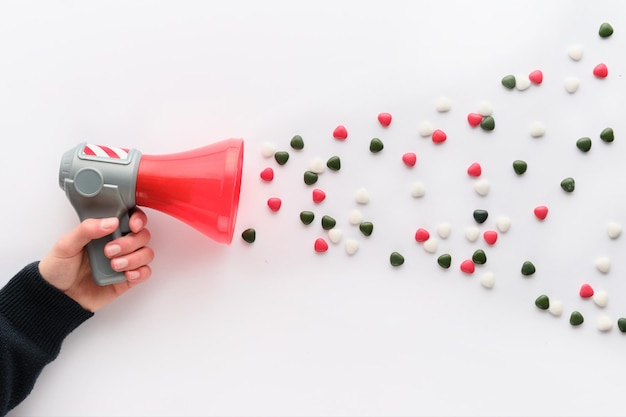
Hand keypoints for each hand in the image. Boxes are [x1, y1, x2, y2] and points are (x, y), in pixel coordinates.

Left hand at [38, 209, 154, 311]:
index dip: (138, 219)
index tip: (132, 225)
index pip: (131, 217)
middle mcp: (118, 244)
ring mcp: (124, 261)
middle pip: (142, 235)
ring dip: (134, 258)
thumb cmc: (58, 268)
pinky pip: (145, 273)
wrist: (56, 297)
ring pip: (146, 253)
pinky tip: (126, 275)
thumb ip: (86, 229)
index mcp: (105, 230)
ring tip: (114, 265)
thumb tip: (110, 222)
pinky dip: (140, 272)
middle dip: (130, 242)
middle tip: (110, 250)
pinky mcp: (127, 280)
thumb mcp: (66, 244)